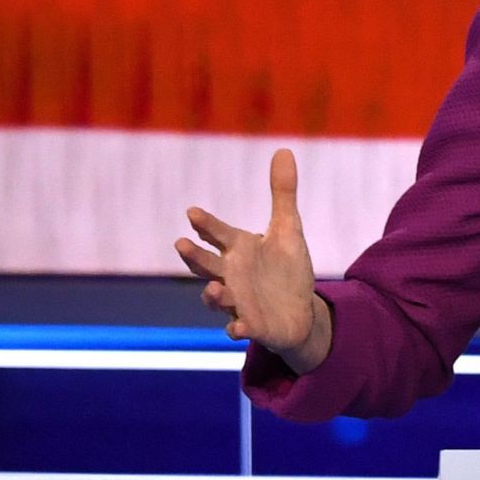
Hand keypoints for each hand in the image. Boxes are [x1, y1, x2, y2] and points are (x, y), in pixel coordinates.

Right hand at [174, 148, 331, 372]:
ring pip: (218, 298)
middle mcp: (232, 275)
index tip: (193, 212)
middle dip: (194, 257)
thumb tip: (283, 150)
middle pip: (206, 265)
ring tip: (214, 289)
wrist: (298, 312)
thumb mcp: (288, 229)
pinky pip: (239, 328)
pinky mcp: (252, 325)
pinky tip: (238, 328)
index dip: (206, 224)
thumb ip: (283, 193)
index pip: (218, 233)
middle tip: (180, 244)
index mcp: (239, 249)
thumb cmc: (286, 268)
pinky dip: (236, 328)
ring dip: (213, 295)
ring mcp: (238, 302)